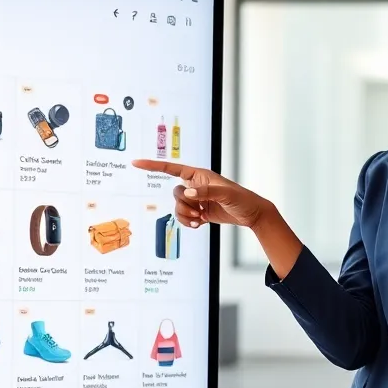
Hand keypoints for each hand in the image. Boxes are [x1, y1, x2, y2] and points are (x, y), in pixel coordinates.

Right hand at [132, 159, 271, 228]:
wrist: (251, 214)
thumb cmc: (242, 199)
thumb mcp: (225, 194)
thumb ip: (206, 193)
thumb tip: (187, 193)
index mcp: (199, 175)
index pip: (172, 168)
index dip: (153, 166)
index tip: (136, 163)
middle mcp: (195, 185)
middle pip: (175, 193)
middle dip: (183, 205)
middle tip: (199, 211)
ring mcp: (197, 199)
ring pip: (178, 207)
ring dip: (185, 216)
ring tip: (199, 220)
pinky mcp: (199, 211)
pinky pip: (183, 217)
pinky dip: (188, 222)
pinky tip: (199, 224)